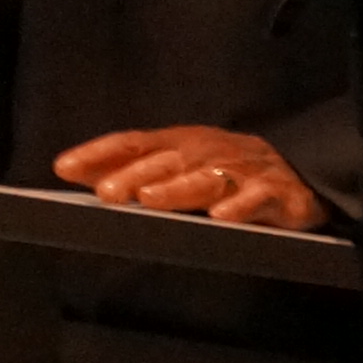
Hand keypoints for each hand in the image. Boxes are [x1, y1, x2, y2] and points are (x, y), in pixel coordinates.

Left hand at [55, 124, 325, 229]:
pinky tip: (221, 218)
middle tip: (104, 193)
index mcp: (179, 143)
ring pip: (205, 180)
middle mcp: (206, 153)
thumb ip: (130, 170)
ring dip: (176, 188)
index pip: (131, 144)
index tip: (63, 167)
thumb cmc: (225, 169)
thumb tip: (77, 175)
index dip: (98, 154)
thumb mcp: (178, 164)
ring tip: (150, 199)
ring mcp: (241, 172)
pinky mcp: (274, 193)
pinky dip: (240, 207)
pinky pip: (255, 199)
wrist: (299, 172)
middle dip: (132, 176)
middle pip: (164, 163)